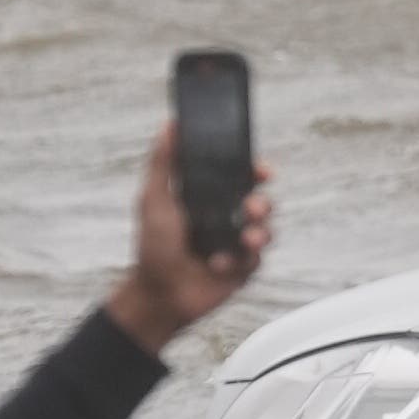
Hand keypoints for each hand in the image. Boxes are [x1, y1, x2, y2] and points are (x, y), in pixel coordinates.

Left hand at [110, 123, 272, 347]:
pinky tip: (217, 264)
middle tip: (250, 207)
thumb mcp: (153, 199)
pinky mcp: (242, 270)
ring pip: (266, 230)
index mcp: (209, 199)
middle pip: (261, 202)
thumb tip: (169, 125)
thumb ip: (163, 162)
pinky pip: (256, 260)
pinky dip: (239, 260)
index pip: (240, 178)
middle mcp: (226, 219)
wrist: (158, 294)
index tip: (263, 170)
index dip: (255, 171)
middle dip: (262, 203)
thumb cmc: (152, 246)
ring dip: (260, 232)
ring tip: (245, 239)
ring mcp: (236, 245)